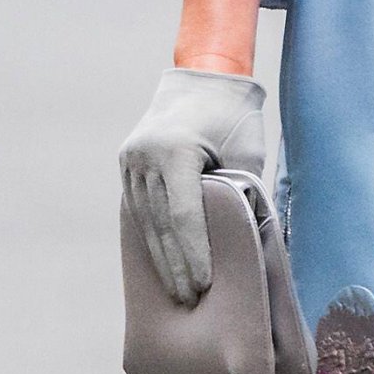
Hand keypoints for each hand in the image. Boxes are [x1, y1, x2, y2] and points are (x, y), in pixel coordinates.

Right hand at [119, 67, 265, 306]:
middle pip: (161, 224)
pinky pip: (138, 208)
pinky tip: (158, 261)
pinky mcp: (128, 160)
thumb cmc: (235, 114)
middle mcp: (147, 156)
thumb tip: (244, 242)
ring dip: (159, 257)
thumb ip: (240, 194)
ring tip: (174, 290)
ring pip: (145, 220)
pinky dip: (149, 235)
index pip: (183, 216)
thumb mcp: (246, 153)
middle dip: (175, 265)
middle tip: (189, 301)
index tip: (203, 284)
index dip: (193, 254)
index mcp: (176, 151)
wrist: (206, 73)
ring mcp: (132, 158)